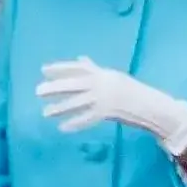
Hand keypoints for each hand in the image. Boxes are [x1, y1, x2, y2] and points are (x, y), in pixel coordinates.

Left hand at [35, 56, 186, 155]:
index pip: (77, 69)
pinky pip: (89, 119)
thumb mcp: (111, 75)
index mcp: (101, 73)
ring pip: (78, 103)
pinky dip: (75, 123)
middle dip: (56, 87)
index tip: (43, 70)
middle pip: (74, 84)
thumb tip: (81, 59)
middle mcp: (101, 84)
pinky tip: (62, 127)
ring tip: (45, 112)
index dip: (60, 68)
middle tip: (38, 91)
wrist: (148, 104)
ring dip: (61, 108)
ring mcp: (104, 99)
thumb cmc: (128, 89)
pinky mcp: (108, 113)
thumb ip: (94, 68)